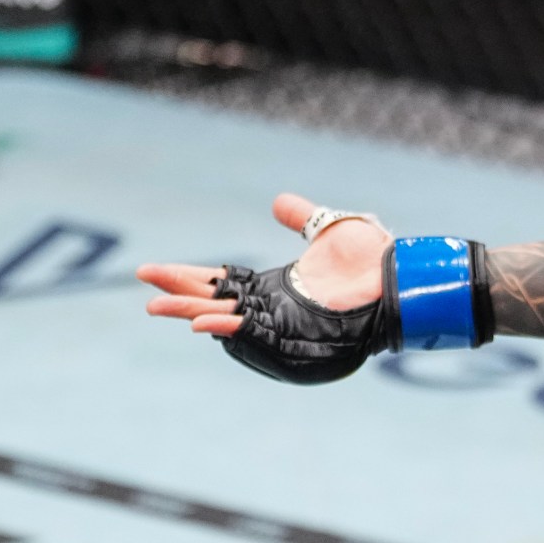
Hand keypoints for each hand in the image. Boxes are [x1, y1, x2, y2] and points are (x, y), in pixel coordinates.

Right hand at [138, 194, 392, 336]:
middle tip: (145, 293)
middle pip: (214, 304)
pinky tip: (207, 323)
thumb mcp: (327, 230)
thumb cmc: (371, 258)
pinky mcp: (298, 339)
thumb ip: (301, 218)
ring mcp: (283, 326)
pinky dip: (232, 332)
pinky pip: (257, 339)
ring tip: (161, 309)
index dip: (187, 278)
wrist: (398, 273)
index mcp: (273, 288)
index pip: (219, 283)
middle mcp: (272, 310)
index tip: (152, 272)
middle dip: (179, 299)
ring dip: (194, 317)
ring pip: (228, 325)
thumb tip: (279, 202)